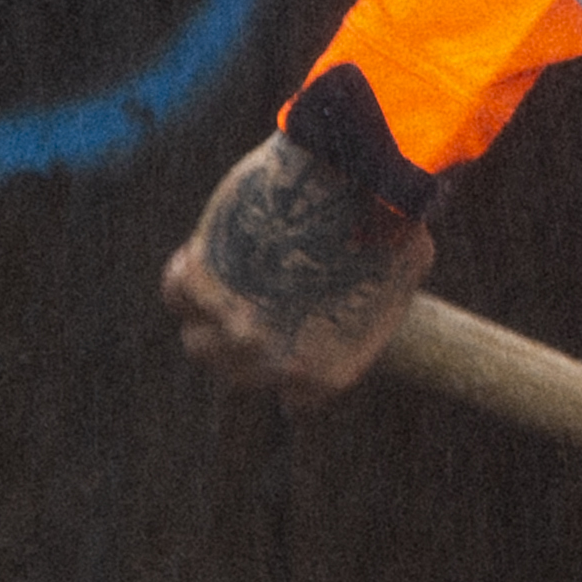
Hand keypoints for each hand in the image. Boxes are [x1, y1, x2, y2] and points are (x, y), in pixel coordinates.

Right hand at [160, 131, 432, 405]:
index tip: (290, 349)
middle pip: (237, 373)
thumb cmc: (394, 223)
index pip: (295, 400)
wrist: (354, 182)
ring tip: (224, 284)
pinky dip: (185, 275)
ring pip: (199, 343)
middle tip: (250, 311)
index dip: (291, 369)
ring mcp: (233, 325)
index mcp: (329, 374)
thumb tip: (367, 289)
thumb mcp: (405, 275)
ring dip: (207, 319)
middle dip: (244, 347)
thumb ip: (379, 302)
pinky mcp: (201, 280)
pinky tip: (203, 253)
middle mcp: (274, 361)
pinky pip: (176, 291)